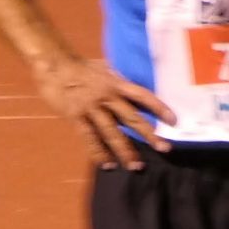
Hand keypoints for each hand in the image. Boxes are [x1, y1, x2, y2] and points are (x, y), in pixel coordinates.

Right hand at [36, 58, 173, 170]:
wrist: (54, 63)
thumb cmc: (80, 66)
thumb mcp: (105, 70)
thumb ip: (119, 83)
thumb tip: (135, 94)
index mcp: (116, 83)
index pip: (143, 96)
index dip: (159, 108)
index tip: (174, 121)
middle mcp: (107, 96)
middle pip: (132, 118)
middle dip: (149, 134)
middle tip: (165, 149)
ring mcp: (92, 107)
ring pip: (112, 132)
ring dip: (125, 150)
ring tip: (137, 165)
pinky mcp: (76, 116)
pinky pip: (90, 138)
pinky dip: (98, 152)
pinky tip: (107, 164)